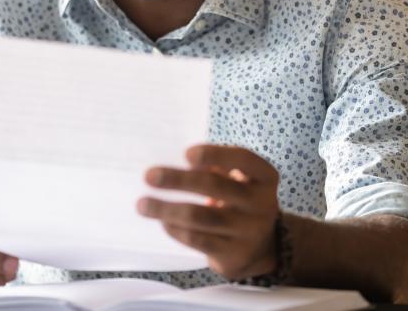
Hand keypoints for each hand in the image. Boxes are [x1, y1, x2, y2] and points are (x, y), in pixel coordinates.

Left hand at [137, 144, 279, 280]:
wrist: (260, 247)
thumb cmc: (239, 199)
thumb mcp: (239, 179)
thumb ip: (216, 166)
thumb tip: (171, 165)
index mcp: (264, 176)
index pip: (243, 159)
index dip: (215, 154)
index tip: (186, 153)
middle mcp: (261, 203)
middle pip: (215, 186)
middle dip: (179, 180)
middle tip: (150, 176)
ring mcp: (249, 231)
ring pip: (201, 217)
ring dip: (168, 209)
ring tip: (143, 204)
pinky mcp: (234, 254)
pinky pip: (198, 240)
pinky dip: (177, 229)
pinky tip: (163, 221)